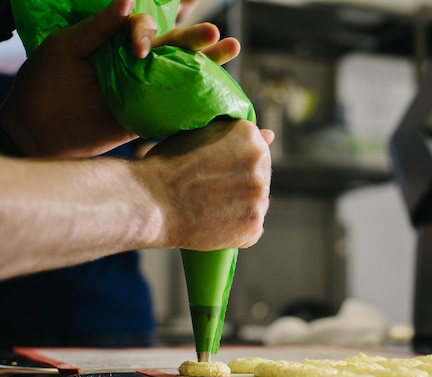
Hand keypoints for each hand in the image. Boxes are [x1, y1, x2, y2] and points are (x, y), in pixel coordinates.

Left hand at [0, 0, 240, 157]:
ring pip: (180, 74)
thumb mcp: (66, 47)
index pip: (144, 28)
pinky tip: (217, 90)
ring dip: (206, 63)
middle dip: (195, 39)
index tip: (138, 49)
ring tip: (231, 48)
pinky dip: (197, 100)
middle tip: (214, 32)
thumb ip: (99, 27)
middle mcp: (135, 64)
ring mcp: (143, 91)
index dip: (147, 33)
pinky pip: (176, 107)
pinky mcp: (147, 116)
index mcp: (116, 42)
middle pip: (172, 47)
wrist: (39, 132)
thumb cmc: (44, 84)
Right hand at [137, 120, 273, 250]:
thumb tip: (270, 135)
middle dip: (242, 187)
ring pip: (258, 205)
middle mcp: (260, 162)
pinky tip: (214, 225)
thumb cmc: (166, 166)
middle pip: (262, 179)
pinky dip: (237, 232)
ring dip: (241, 209)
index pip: (258, 153)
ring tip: (210, 209)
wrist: (149, 201)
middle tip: (211, 193)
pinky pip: (252, 230)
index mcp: (248, 135)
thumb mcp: (198, 135)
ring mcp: (260, 195)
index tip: (218, 174)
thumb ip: (234, 133)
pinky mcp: (254, 224)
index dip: (236, 166)